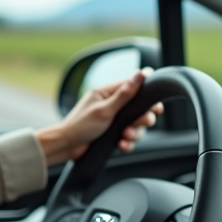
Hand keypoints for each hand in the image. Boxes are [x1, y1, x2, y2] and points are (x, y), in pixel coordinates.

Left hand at [35, 70, 163, 165]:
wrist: (66, 147)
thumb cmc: (80, 125)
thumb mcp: (105, 109)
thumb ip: (125, 94)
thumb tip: (140, 74)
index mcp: (107, 93)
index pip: (133, 87)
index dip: (148, 94)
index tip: (156, 105)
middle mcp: (112, 105)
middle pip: (139, 108)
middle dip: (143, 118)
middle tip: (142, 122)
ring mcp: (113, 120)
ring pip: (136, 125)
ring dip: (134, 133)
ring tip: (125, 136)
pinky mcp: (113, 134)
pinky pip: (128, 138)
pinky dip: (127, 143)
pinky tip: (121, 145)